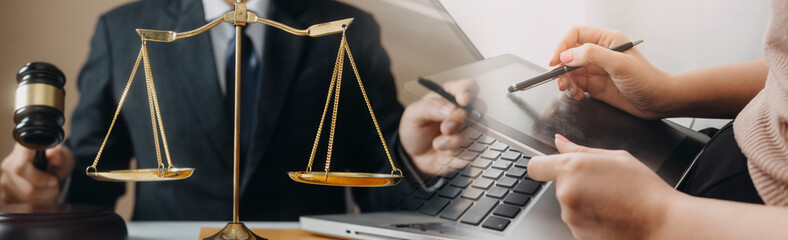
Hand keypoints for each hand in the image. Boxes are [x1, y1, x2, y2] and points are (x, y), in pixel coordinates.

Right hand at [1, 144, 73, 203]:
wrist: (51, 168)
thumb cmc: (56, 161)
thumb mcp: (63, 156)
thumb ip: (59, 156)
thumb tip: (53, 153)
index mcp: (21, 151)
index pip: (21, 168)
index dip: (39, 178)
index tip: (54, 181)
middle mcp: (9, 165)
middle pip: (27, 189)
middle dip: (48, 192)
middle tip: (56, 185)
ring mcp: (5, 181)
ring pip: (26, 200)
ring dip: (44, 199)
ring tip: (51, 190)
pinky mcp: (5, 194)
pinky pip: (23, 206)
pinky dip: (37, 204)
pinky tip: (43, 195)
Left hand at [399, 79, 477, 177]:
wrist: (414, 157)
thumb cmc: (415, 130)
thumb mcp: (413, 115)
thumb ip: (430, 108)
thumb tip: (452, 109)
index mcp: (450, 96)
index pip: (468, 86)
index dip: (468, 91)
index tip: (462, 100)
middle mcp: (464, 111)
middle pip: (479, 108)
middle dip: (461, 119)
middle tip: (445, 128)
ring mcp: (470, 129)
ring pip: (476, 130)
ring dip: (455, 140)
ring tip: (437, 144)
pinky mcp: (472, 147)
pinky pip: (474, 149)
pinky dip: (457, 152)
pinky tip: (445, 153)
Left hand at [528, 134, 677, 239]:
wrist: (661, 223)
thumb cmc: (644, 190)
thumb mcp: (616, 157)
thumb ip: (581, 149)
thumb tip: (560, 143)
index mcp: (573, 169)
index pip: (535, 166)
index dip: (543, 164)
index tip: (550, 165)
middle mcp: (566, 194)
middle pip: (558, 184)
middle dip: (574, 181)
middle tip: (602, 182)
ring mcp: (571, 217)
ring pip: (568, 202)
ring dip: (582, 200)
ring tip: (610, 199)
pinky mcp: (577, 234)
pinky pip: (577, 219)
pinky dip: (589, 216)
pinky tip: (610, 212)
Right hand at [549, 26, 672, 118]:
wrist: (659, 102)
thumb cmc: (647, 80)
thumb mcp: (619, 64)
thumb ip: (592, 56)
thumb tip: (567, 56)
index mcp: (607, 40)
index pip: (576, 35)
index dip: (562, 46)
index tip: (556, 61)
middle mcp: (600, 53)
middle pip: (569, 54)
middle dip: (562, 68)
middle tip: (562, 80)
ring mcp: (597, 70)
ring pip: (570, 71)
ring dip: (566, 81)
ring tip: (571, 90)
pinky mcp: (596, 86)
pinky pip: (576, 85)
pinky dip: (572, 90)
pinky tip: (578, 95)